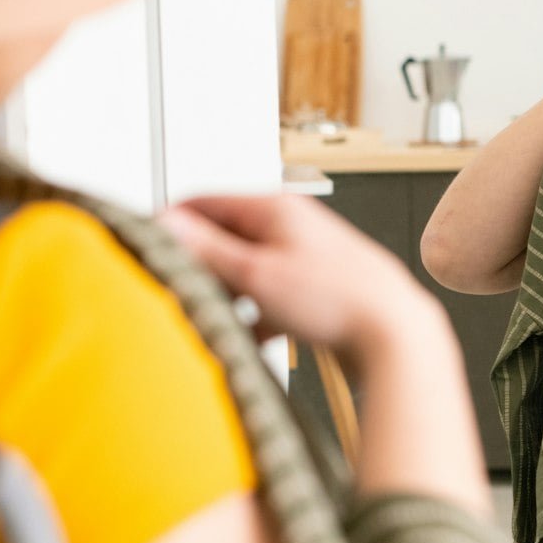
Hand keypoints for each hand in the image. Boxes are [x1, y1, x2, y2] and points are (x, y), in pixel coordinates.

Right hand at [159, 193, 443, 363]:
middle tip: (176, 292)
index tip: (146, 248)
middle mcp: (291, 227)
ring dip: (228, 297)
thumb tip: (166, 224)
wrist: (397, 335)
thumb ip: (209, 250)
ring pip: (247, 273)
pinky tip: (252, 340)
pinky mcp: (316, 291)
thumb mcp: (258, 275)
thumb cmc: (338, 301)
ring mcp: (305, 258)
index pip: (204, 201)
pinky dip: (256, 318)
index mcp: (275, 208)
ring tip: (213, 320)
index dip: (171, 223)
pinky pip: (271, 300)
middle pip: (225, 238)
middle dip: (200, 266)